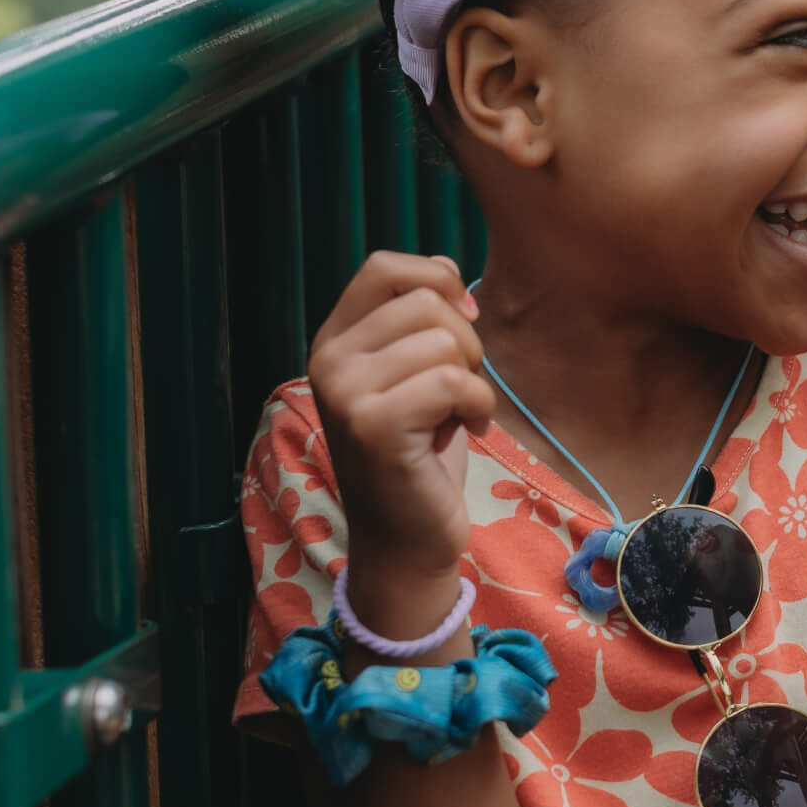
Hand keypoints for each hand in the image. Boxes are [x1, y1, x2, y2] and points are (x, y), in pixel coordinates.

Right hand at [306, 252, 494, 583]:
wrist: (406, 540)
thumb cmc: (420, 453)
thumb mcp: (415, 374)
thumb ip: (420, 321)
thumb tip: (449, 270)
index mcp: (333, 340)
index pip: (384, 266)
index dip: (436, 280)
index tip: (463, 319)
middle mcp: (328, 361)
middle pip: (425, 301)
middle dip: (466, 340)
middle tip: (457, 389)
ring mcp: (344, 394)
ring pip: (444, 341)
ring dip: (473, 378)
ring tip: (456, 414)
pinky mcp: (373, 428)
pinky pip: (453, 382)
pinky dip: (478, 404)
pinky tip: (468, 430)